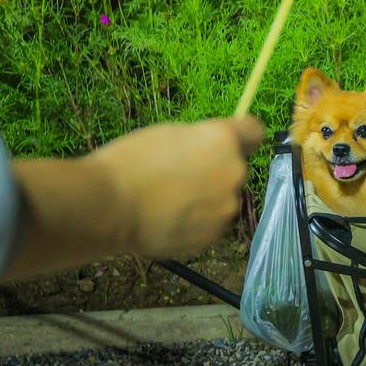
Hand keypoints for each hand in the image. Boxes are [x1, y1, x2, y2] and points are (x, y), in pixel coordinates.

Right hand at [85, 116, 263, 257]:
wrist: (110, 206)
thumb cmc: (132, 160)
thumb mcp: (170, 133)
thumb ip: (203, 139)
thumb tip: (217, 147)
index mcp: (224, 141)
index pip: (255, 132)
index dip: (242, 136)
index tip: (229, 141)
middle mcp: (234, 173)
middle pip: (235, 168)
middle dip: (217, 170)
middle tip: (182, 175)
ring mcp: (227, 207)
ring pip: (224, 198)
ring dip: (208, 197)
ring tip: (171, 201)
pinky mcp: (214, 234)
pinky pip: (211, 222)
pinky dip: (197, 220)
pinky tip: (170, 219)